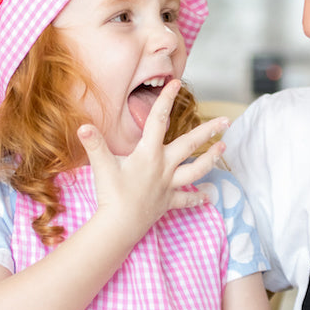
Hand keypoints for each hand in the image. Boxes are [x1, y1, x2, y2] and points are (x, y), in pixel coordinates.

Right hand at [78, 80, 227, 233]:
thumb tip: (83, 126)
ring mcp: (169, 185)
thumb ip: (94, 144)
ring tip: (224, 148)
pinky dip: (198, 197)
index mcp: (149, 153)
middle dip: (209, 131)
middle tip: (226, 121)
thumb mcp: (102, 165)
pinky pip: (186, 199)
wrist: (119, 226)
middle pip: (190, 145)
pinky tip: (209, 196)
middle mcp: (164, 167)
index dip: (166, 99)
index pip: (158, 120)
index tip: (176, 83)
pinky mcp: (168, 202)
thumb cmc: (111, 194)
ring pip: (196, 169)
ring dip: (211, 158)